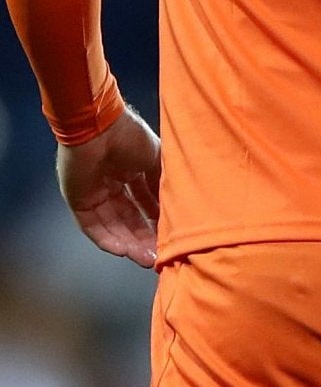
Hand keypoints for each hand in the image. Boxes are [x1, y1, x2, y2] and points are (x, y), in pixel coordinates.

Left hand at [56, 106, 161, 268]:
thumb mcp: (157, 158)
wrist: (99, 127)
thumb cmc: (131, 138)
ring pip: (113, 225)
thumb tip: (176, 206)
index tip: (172, 237)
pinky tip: (122, 251)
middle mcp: (112, 185)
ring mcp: (94, 194)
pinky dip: (107, 238)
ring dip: (128, 243)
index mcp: (131, 172)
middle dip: (144, 238)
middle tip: (158, 256)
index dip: (157, 220)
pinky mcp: (78, 201)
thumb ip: (162, 182)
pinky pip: (93, 225)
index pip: (145, 203)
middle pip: (129, 218)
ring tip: (145, 258)